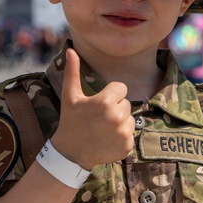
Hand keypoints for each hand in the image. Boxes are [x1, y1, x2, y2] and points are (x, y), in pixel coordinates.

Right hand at [49, 48, 134, 168]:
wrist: (70, 153)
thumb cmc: (70, 122)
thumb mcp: (70, 96)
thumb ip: (72, 72)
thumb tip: (71, 50)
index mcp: (105, 102)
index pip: (121, 88)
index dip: (110, 95)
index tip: (98, 104)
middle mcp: (117, 117)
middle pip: (126, 103)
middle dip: (115, 108)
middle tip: (99, 118)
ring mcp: (123, 133)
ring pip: (130, 118)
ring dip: (120, 122)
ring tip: (103, 128)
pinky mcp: (127, 146)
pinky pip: (131, 133)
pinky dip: (122, 136)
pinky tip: (107, 139)